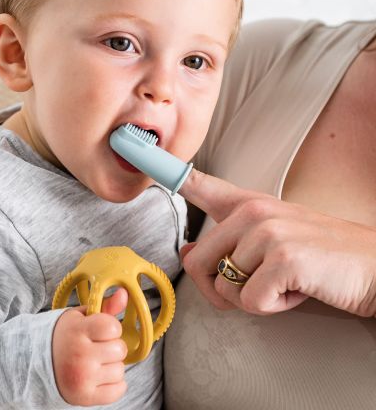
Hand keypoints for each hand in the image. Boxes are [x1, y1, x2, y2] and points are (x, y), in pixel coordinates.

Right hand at [52, 287, 128, 405]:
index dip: (111, 327)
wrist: (40, 363)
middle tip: (98, 346)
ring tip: (97, 361)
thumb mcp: (81, 317)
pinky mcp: (85, 397)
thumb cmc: (66, 335)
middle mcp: (80, 355)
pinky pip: (118, 390)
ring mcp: (83, 378)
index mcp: (77, 331)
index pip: (112, 326)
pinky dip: (114, 384)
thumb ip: (105, 307)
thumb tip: (125, 294)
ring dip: (113, 365)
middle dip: (113, 346)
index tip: (101, 329)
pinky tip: (100, 376)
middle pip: (120, 349)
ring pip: (120, 370)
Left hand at [179, 169, 375, 317]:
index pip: (199, 183)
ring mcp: (267, 232)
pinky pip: (249, 302)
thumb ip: (227, 244)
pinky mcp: (283, 258)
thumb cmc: (321, 256)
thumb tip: (186, 253)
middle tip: (255, 286)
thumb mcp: (270, 243)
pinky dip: (273, 308)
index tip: (135, 148)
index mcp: (247, 203)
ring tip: (286, 281)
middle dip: (219, 289)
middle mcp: (252, 211)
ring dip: (255, 298)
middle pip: (197, 262)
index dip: (163, 167)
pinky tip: (297, 290)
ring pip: (224, 287)